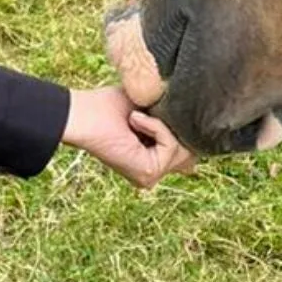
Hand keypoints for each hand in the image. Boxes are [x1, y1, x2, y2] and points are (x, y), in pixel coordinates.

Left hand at [58, 85, 195, 189]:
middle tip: (145, 115)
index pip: (189, 150)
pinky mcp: (148, 174)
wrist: (83, 114)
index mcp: (154, 157)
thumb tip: (198, 110)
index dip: (185, 129)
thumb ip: (174, 114)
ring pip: (182, 147)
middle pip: (190, 150)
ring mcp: (150, 175)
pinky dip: (156, 128)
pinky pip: (170, 146)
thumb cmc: (109, 106)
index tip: (167, 111)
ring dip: (161, 124)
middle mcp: (153, 170)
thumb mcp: (152, 107)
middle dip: (174, 127)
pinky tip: (134, 121)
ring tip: (135, 117)